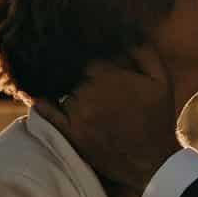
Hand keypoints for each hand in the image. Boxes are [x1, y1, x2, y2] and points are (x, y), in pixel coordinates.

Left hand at [41, 45, 181, 190]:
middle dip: (85, 81)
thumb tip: (127, 33)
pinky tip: (35, 96)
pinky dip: (41, 103)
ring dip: (72, 95)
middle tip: (98, 92)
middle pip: (75, 76)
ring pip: (65, 93)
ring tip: (87, 103)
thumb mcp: (162, 81)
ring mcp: (78, 114)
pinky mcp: (71, 134)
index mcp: (109, 76)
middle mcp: (89, 93)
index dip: (97, 66)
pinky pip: (48, 114)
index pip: (89, 60)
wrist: (152, 162)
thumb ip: (145, 52)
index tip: (104, 72)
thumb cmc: (157, 119)